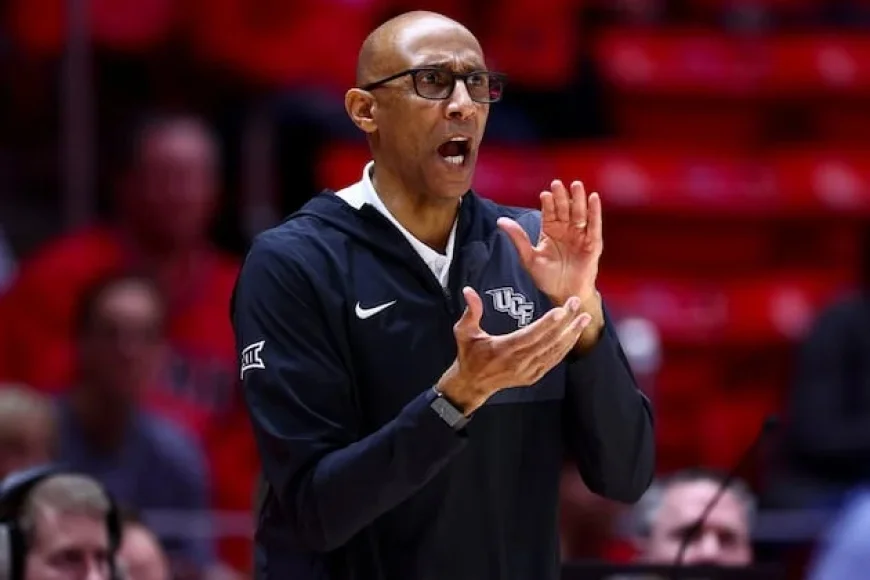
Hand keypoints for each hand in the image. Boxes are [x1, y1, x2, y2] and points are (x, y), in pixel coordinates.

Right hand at [436, 287, 591, 413]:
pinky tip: (573, 335)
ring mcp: (528, 371)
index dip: (547, 324)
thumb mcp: (464, 332)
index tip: (561, 311)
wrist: (472, 384)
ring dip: (571, 335)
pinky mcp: (533, 376)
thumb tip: (469, 291)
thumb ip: (470, 311)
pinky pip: (553, 361)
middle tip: (576, 303)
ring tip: (584, 318)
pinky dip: (565, 348)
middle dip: (565, 322)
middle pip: (547, 341)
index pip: (530, 335)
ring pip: (554, 352)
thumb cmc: (469, 354)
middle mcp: (519, 362)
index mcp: (504, 349)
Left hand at [497, 180, 602, 306]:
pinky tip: (593, 198)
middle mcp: (566, 230)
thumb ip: (518, 238)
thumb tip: (500, 220)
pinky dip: (595, 212)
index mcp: (550, 231)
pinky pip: (594, 225)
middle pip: (564, 209)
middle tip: (558, 184)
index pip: (549, 212)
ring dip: (578, 199)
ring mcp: (580, 235)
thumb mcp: (529, 258)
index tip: (545, 194)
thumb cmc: (547, 277)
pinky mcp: (593, 243)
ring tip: (575, 185)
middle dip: (561, 197)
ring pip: (579, 213)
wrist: (564, 294)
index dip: (548, 203)